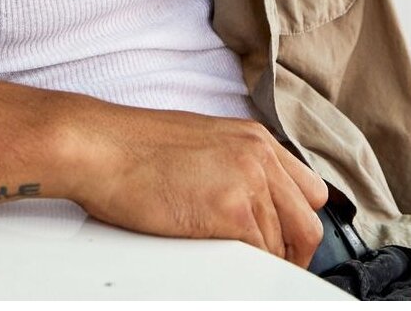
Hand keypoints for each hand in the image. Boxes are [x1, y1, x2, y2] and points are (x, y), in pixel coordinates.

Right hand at [70, 102, 327, 266]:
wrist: (102, 146)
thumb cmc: (134, 147)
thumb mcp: (200, 143)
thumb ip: (234, 165)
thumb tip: (246, 200)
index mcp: (254, 137)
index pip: (308, 190)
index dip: (296, 224)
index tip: (282, 244)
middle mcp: (259, 155)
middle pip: (308, 222)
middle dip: (293, 253)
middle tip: (268, 269)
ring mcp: (249, 181)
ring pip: (285, 246)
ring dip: (263, 263)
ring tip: (234, 268)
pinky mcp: (231, 211)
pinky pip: (261, 258)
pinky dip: (247, 272)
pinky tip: (223, 267)